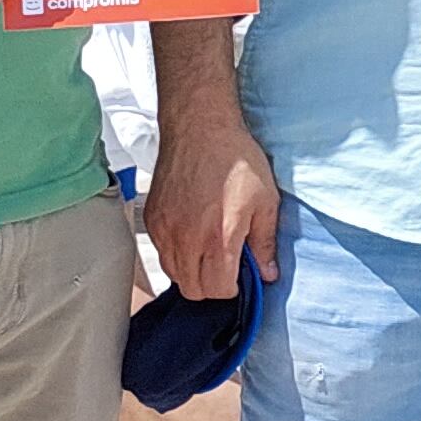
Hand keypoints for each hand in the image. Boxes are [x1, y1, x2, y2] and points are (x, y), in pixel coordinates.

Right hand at [145, 102, 278, 301]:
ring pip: (173, 273)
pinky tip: (194, 235)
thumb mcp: (265, 202)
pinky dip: (177, 253)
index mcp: (218, 239)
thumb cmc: (237, 161)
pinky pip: (161, 252)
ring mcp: (164, 230)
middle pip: (193, 289)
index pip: (217, 291)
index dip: (232, 289)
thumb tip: (268, 273)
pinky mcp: (151, 219)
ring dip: (192, 271)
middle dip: (212, 285)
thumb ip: (265, 243)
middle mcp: (186, 240)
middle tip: (226, 266)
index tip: (240, 276)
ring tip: (210, 250)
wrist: (200, 129)